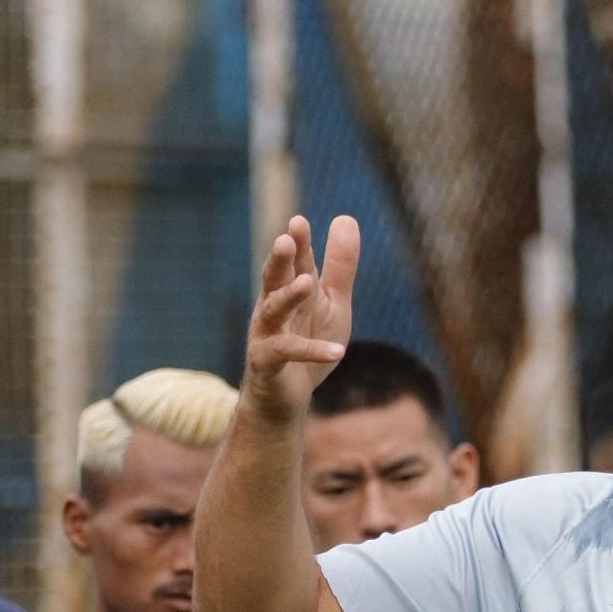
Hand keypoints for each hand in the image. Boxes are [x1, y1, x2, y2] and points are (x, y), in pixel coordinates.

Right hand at [244, 215, 358, 420]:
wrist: (287, 394)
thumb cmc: (308, 339)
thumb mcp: (332, 302)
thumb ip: (339, 266)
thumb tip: (346, 217)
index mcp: (290, 290)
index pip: (295, 262)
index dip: (298, 242)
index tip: (299, 221)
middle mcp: (273, 307)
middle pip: (274, 279)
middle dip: (280, 260)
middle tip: (285, 240)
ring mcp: (266, 334)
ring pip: (272, 311)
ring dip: (288, 296)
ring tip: (306, 282)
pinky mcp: (267, 362)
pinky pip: (287, 353)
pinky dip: (313, 351)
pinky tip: (338, 351)